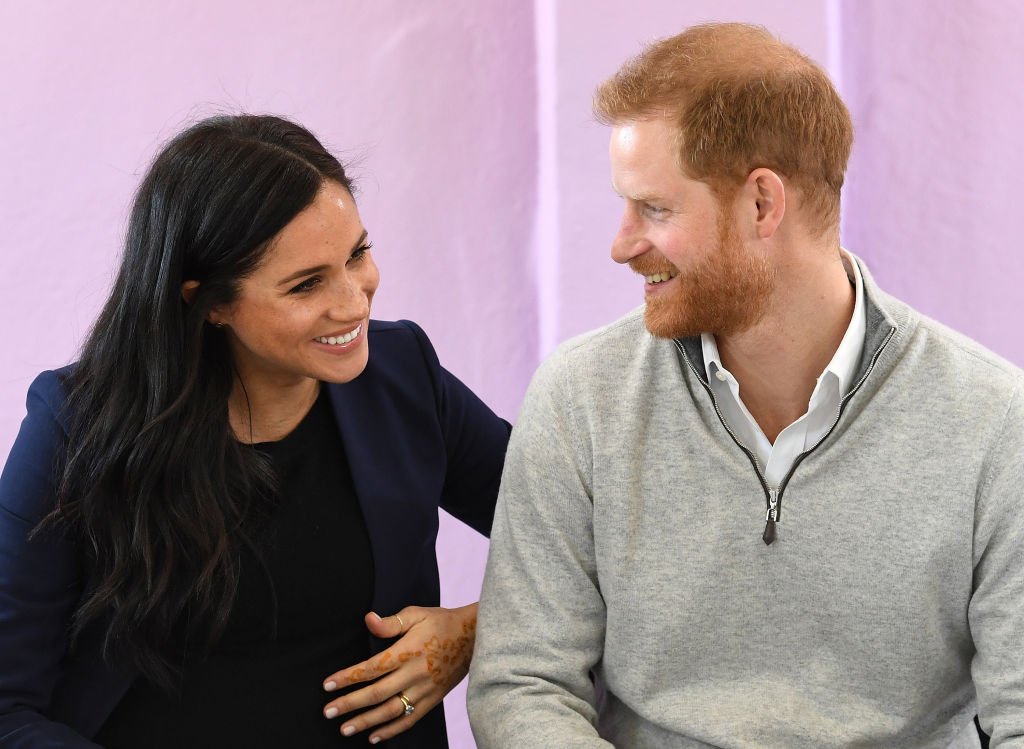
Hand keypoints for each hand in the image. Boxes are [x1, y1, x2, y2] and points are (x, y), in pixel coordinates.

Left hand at [322, 602, 476, 742]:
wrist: (475, 637)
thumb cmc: (442, 622)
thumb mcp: (417, 613)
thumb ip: (391, 621)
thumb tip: (368, 619)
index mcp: (408, 651)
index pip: (372, 667)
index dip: (348, 677)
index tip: (328, 684)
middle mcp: (415, 673)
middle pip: (377, 693)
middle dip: (350, 704)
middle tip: (328, 712)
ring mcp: (425, 690)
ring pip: (392, 711)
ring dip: (366, 722)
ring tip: (345, 729)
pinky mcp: (433, 699)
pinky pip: (410, 719)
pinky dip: (392, 730)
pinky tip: (374, 737)